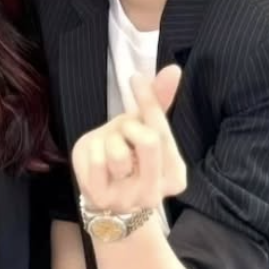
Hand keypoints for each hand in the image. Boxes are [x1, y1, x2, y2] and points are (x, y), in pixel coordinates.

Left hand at [73, 66, 185, 214]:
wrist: (101, 188)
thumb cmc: (129, 153)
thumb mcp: (145, 127)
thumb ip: (159, 101)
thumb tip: (173, 69)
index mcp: (175, 176)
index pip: (163, 131)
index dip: (147, 101)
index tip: (135, 79)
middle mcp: (155, 193)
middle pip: (149, 141)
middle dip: (129, 126)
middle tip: (123, 129)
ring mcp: (128, 199)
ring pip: (118, 152)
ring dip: (109, 139)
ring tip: (110, 148)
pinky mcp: (101, 199)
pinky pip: (96, 160)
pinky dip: (92, 150)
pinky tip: (97, 160)